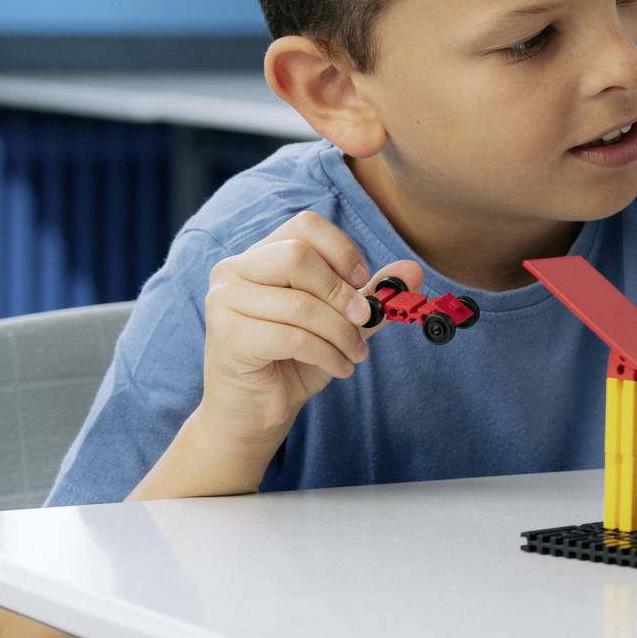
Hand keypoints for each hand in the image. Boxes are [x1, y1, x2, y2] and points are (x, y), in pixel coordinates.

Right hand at [199, 214, 421, 452]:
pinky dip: (327, 354)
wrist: (256, 412)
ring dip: (341, 333)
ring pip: (300, 303)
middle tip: (363, 321)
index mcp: (259, 256)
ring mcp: (224, 302)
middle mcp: (234, 271)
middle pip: (298, 255)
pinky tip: (339, 367)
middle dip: (342, 293)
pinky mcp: (228, 337)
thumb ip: (373, 293)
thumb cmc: (294, 360)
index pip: (305, 225)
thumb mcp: (340, 320)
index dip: (342, 250)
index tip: (362, 282)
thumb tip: (413, 270)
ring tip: (354, 354)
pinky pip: (292, 337)